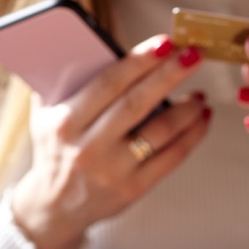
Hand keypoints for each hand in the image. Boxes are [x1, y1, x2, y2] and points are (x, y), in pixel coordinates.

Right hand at [12, 36, 210, 248]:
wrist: (55, 206)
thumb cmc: (57, 149)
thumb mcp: (46, 115)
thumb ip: (66, 82)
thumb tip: (98, 43)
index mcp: (65, 122)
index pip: (108, 83)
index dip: (139, 61)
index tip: (165, 42)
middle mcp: (89, 147)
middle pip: (137, 103)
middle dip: (169, 75)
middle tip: (194, 55)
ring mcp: (113, 170)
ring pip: (160, 132)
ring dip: (187, 109)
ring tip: (200, 93)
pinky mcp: (134, 189)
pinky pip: (171, 157)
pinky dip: (192, 135)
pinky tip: (202, 118)